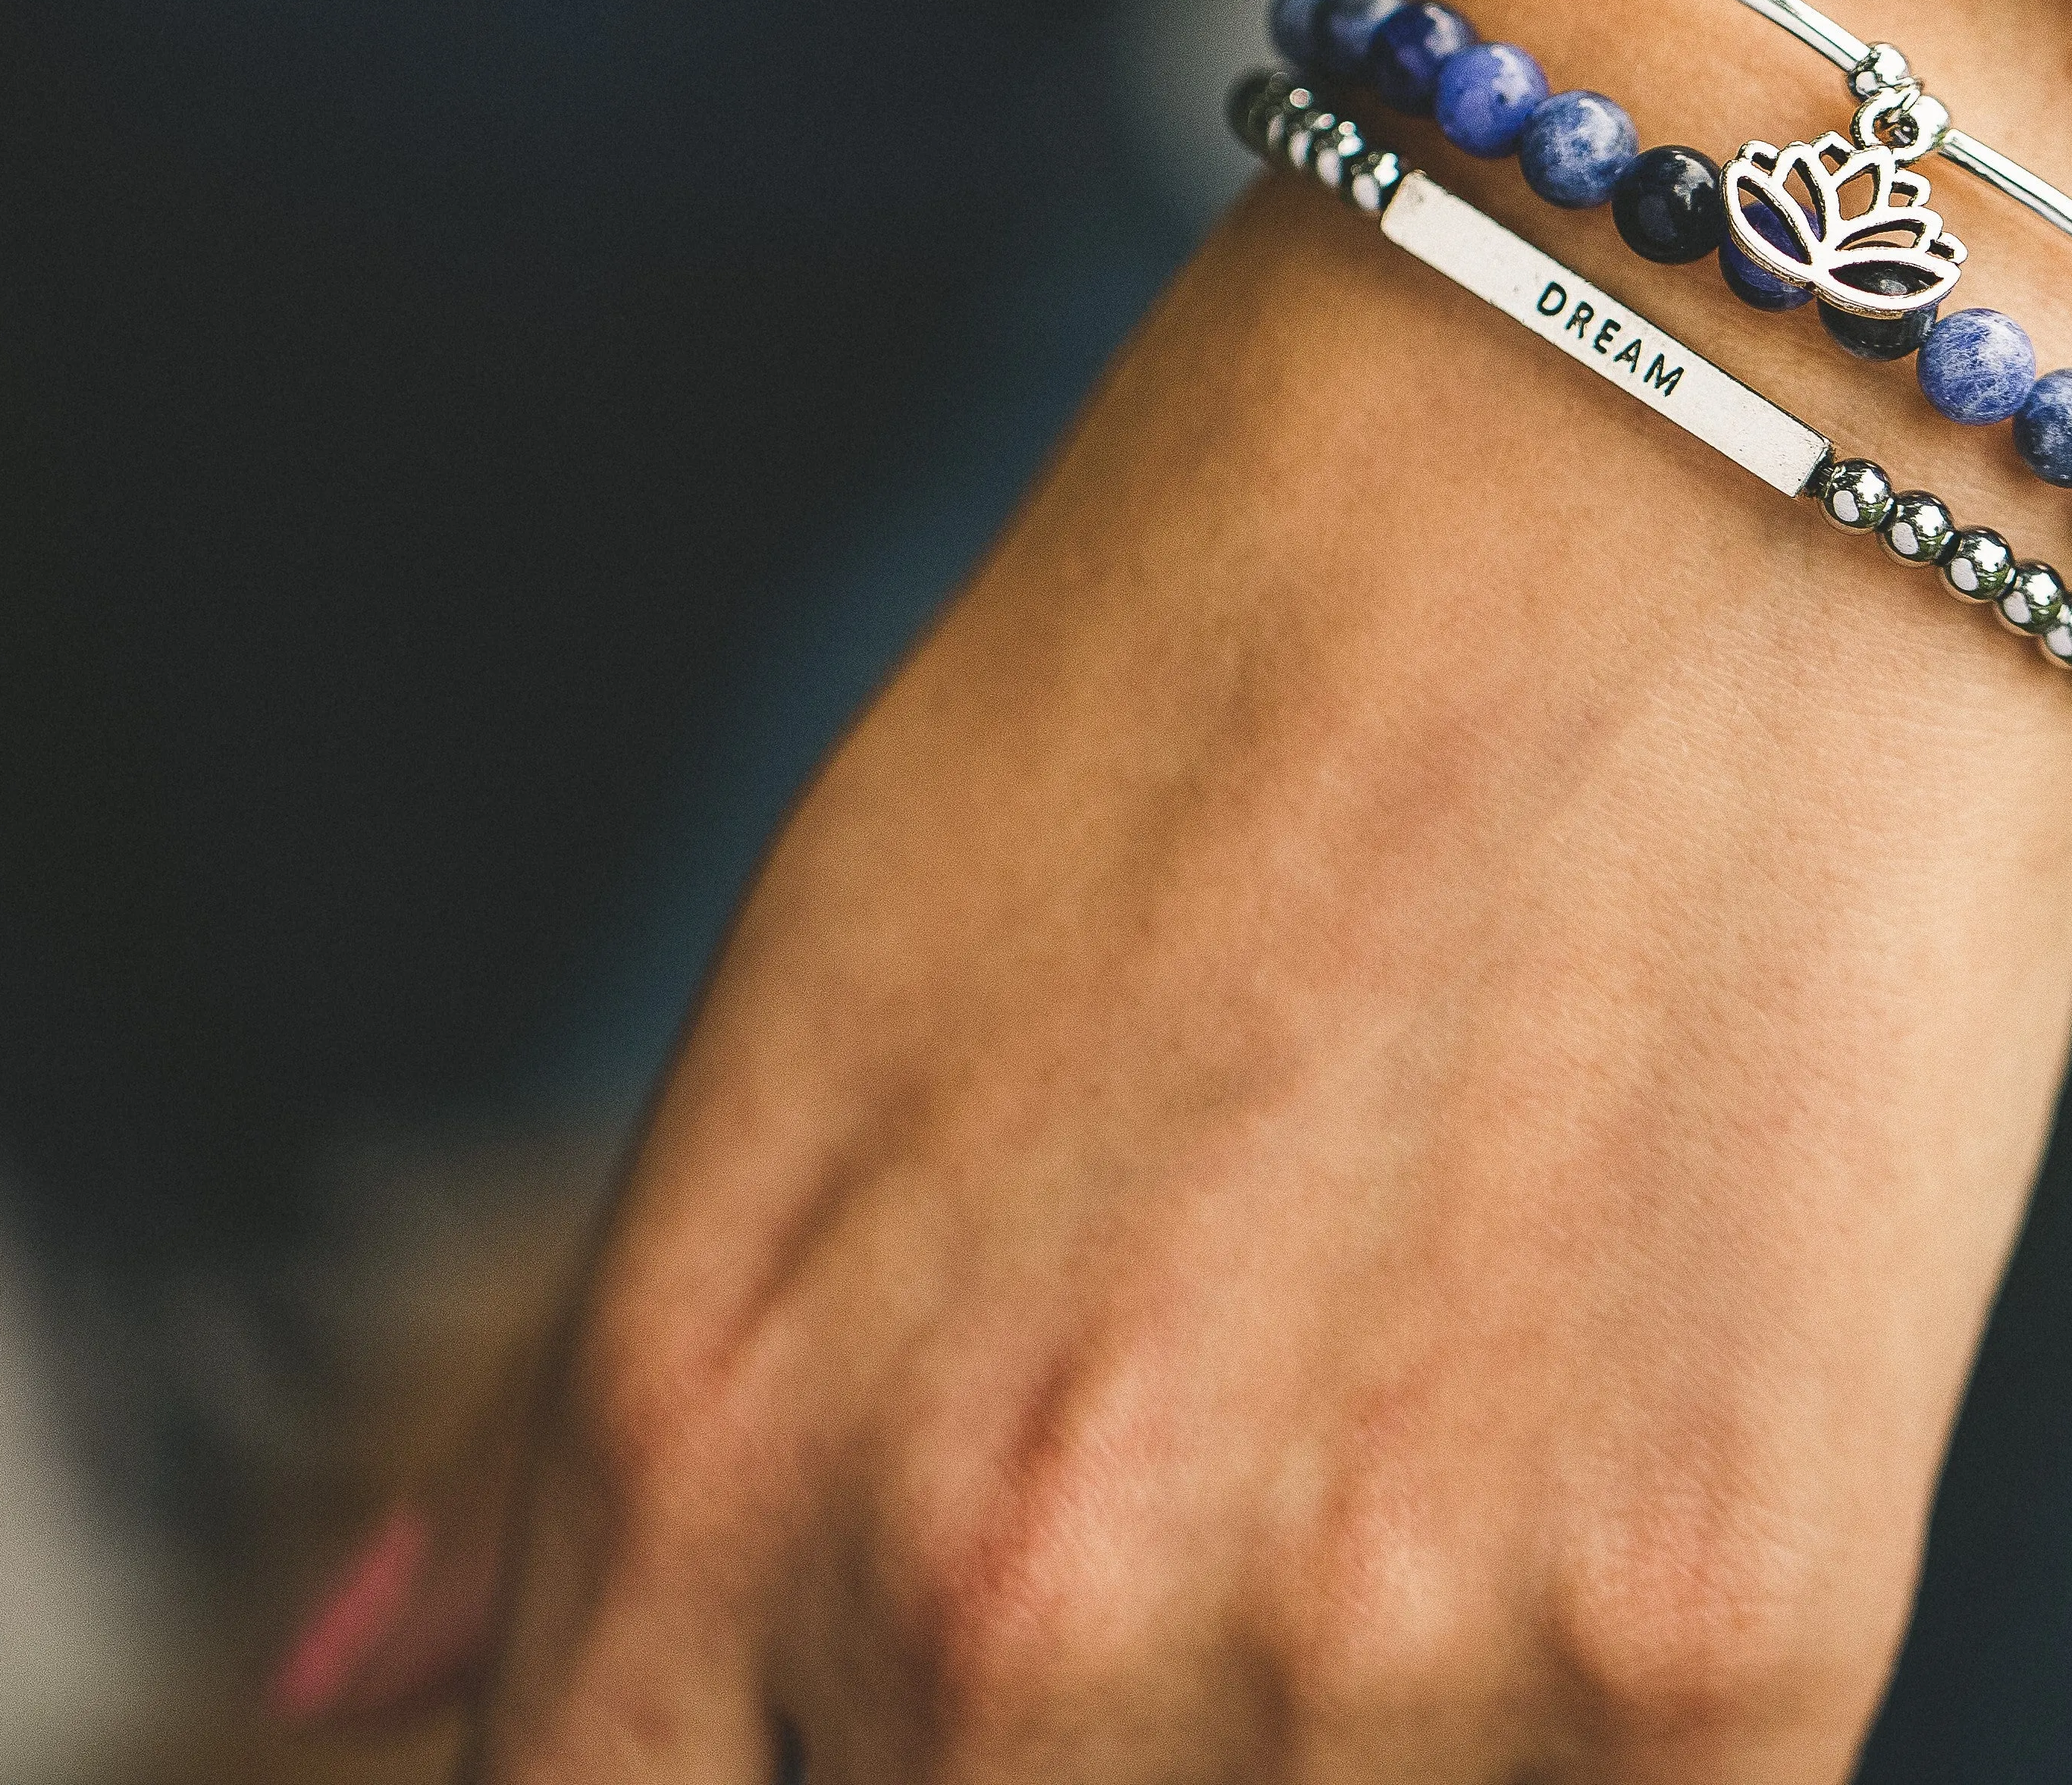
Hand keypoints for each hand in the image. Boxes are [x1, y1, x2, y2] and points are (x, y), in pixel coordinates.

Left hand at [274, 0, 2071, 1778]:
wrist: (1659, 420)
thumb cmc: (1226, 647)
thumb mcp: (819, 981)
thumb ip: (602, 1400)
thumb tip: (349, 1688)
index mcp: (719, 1441)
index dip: (794, 1761)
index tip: (921, 1655)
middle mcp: (999, 1611)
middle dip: (1101, 1696)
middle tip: (1257, 1386)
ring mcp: (1369, 1663)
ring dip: (1364, 1706)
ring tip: (1456, 1364)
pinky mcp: (1722, 1646)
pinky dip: (1581, 1687)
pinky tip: (1618, 1404)